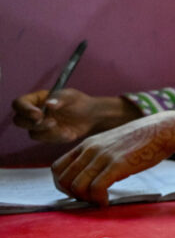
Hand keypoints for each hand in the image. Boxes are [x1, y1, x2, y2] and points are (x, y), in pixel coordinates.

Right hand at [11, 89, 139, 143]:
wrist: (91, 117)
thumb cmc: (79, 102)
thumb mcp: (71, 97)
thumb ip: (60, 99)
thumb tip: (48, 104)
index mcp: (36, 99)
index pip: (19, 104)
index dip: (24, 110)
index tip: (38, 115)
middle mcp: (34, 113)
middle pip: (19, 121)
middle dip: (34, 124)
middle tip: (52, 123)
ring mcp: (39, 126)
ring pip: (32, 134)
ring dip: (48, 133)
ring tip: (66, 129)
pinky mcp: (47, 137)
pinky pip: (46, 141)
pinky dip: (58, 138)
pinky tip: (70, 133)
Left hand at [51, 111, 174, 205]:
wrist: (163, 129)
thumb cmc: (141, 139)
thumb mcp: (111, 143)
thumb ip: (98, 154)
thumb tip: (92, 172)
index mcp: (87, 144)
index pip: (58, 168)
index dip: (63, 185)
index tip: (79, 192)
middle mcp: (90, 149)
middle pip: (64, 179)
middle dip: (73, 195)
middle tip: (89, 199)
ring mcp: (103, 156)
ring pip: (77, 186)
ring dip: (86, 199)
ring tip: (100, 201)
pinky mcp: (118, 165)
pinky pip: (96, 188)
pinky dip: (98, 200)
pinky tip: (107, 202)